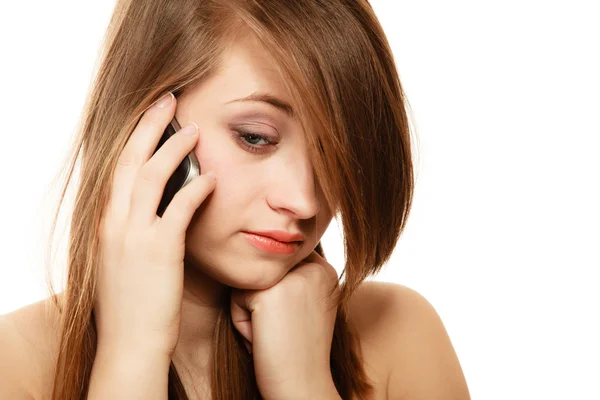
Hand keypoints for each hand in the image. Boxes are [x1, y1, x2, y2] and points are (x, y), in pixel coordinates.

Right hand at [94, 92, 215, 355]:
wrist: (129, 344)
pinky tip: (214, 178)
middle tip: (169, 100)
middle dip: (149, 126)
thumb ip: (135, 230)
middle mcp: (115, 223)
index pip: (118, 169)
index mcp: (106, 223)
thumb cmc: (132, 304)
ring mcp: (134, 236)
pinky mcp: (158, 251)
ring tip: (195, 129)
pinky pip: (179, 208)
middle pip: (129, 160)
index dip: (134, 138)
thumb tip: (156, 209)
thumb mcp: (123, 260)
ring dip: (174, 148)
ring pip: (151, 176)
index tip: (151, 116)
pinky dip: (197, 188)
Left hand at [230, 250, 341, 399]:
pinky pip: (236, 297)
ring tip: (274, 334)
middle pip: (262, 270)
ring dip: (251, 311)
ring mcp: (293, 277)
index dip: (275, 295)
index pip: (279, 264)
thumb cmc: (297, 351)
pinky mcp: (269, 292)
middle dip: (263, 301)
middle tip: (282, 330)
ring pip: (248, 281)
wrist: (301, 386)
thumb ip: (293, 277)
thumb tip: (259, 252)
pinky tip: (264, 340)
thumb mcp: (306, 304)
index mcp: (325, 268)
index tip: (292, 322)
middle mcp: (314, 266)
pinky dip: (242, 323)